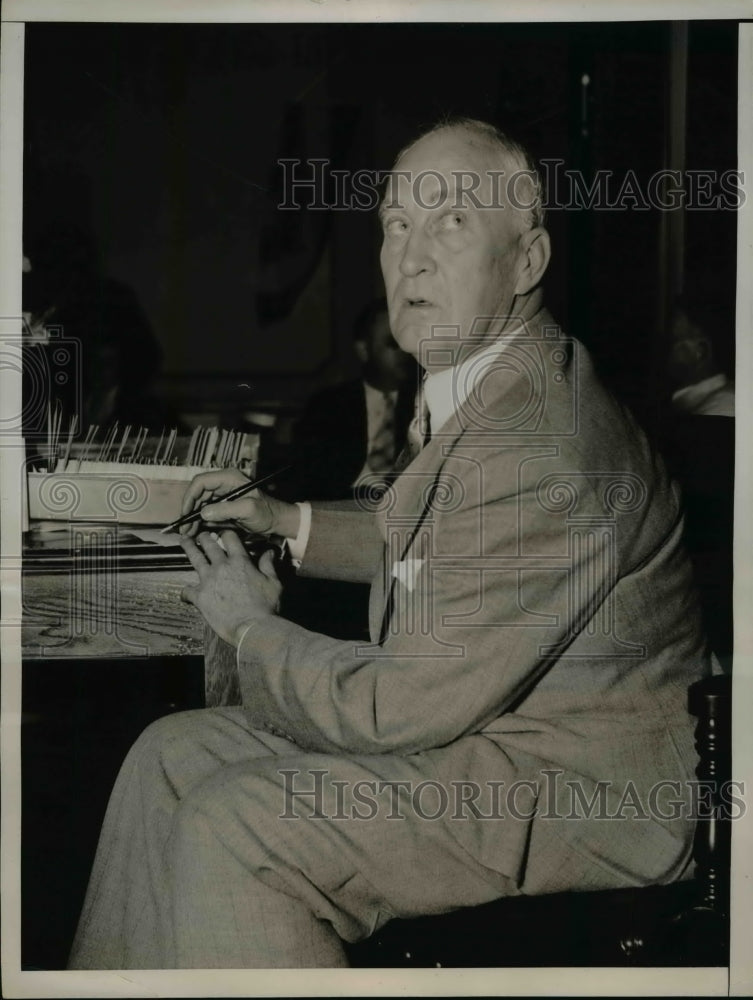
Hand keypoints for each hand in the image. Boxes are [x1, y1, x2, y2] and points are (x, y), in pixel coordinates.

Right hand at [179, 469, 299, 538]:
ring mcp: (222, 496)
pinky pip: (206, 513)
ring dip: (192, 519)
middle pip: (197, 494)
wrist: (276, 521)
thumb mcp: (247, 509)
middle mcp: (222, 484)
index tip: (186, 513)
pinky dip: (199, 522)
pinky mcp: (222, 507)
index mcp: (228, 478)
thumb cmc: (267, 512)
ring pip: (199, 505)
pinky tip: (195, 532)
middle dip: (189, 511)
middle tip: (184, 528)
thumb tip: (203, 513)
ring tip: (188, 533)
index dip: (190, 497)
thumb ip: (226, 509)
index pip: (201, 482)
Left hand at [179, 531, 281, 645]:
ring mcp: (208, 580)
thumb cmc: (265, 607)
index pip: (229, 537)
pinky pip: (187, 591)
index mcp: (240, 561)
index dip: (226, 533)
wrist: (252, 628)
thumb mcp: (273, 583)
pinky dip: (186, 592)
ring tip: (183, 541)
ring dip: (188, 548)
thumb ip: (268, 565)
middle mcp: (222, 566)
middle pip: (208, 544)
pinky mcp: (200, 597)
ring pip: (194, 558)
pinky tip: (187, 594)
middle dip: (204, 537)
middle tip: (201, 535)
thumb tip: (269, 552)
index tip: (223, 534)